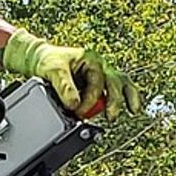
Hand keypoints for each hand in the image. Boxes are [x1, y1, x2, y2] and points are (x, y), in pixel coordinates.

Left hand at [2, 30, 141, 117]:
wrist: (41, 60)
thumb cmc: (49, 61)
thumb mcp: (53, 71)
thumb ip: (63, 87)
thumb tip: (74, 104)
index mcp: (89, 59)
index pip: (96, 82)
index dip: (89, 100)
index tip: (77, 111)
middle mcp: (99, 66)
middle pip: (115, 82)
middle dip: (114, 101)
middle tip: (111, 117)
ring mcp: (102, 74)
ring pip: (122, 83)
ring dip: (128, 97)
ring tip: (133, 110)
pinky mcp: (101, 83)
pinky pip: (119, 89)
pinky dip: (127, 97)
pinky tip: (133, 109)